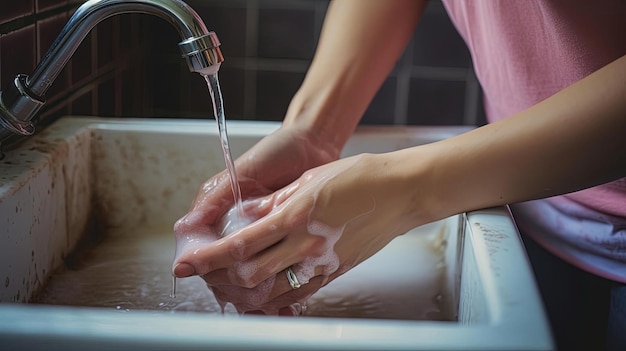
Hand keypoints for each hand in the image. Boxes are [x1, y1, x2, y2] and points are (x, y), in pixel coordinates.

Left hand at [174, 152, 421, 313]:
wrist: (400, 192)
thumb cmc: (360, 177)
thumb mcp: (310, 180)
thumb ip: (275, 202)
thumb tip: (247, 215)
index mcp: (295, 216)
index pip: (241, 244)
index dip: (209, 256)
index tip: (188, 262)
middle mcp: (305, 244)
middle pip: (250, 274)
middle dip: (219, 277)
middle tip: (205, 272)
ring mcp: (322, 263)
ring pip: (272, 292)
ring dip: (243, 292)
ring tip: (227, 286)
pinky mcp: (335, 272)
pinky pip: (298, 295)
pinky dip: (274, 299)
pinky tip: (261, 296)